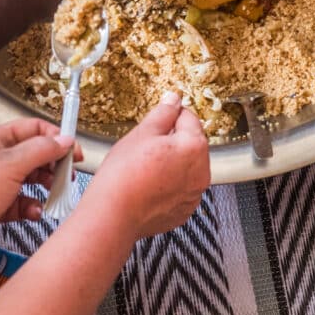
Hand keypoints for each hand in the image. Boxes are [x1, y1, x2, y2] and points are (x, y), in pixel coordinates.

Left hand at [0, 118, 80, 265]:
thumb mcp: (10, 165)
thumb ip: (41, 150)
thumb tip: (63, 140)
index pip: (32, 129)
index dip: (55, 137)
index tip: (73, 149)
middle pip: (34, 155)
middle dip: (52, 164)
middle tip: (68, 173)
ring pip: (30, 180)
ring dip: (45, 187)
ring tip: (54, 192)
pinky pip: (22, 204)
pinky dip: (31, 208)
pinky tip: (34, 211)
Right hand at [83, 92, 208, 240]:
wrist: (112, 215)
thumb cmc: (124, 175)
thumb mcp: (142, 133)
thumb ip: (163, 113)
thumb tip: (174, 99)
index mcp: (194, 146)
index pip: (189, 118)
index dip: (170, 116)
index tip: (157, 121)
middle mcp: (202, 171)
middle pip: (191, 143)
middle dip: (173, 140)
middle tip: (146, 146)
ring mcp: (194, 193)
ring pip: (187, 167)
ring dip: (173, 162)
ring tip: (146, 167)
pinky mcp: (184, 210)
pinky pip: (182, 188)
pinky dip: (170, 184)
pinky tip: (150, 184)